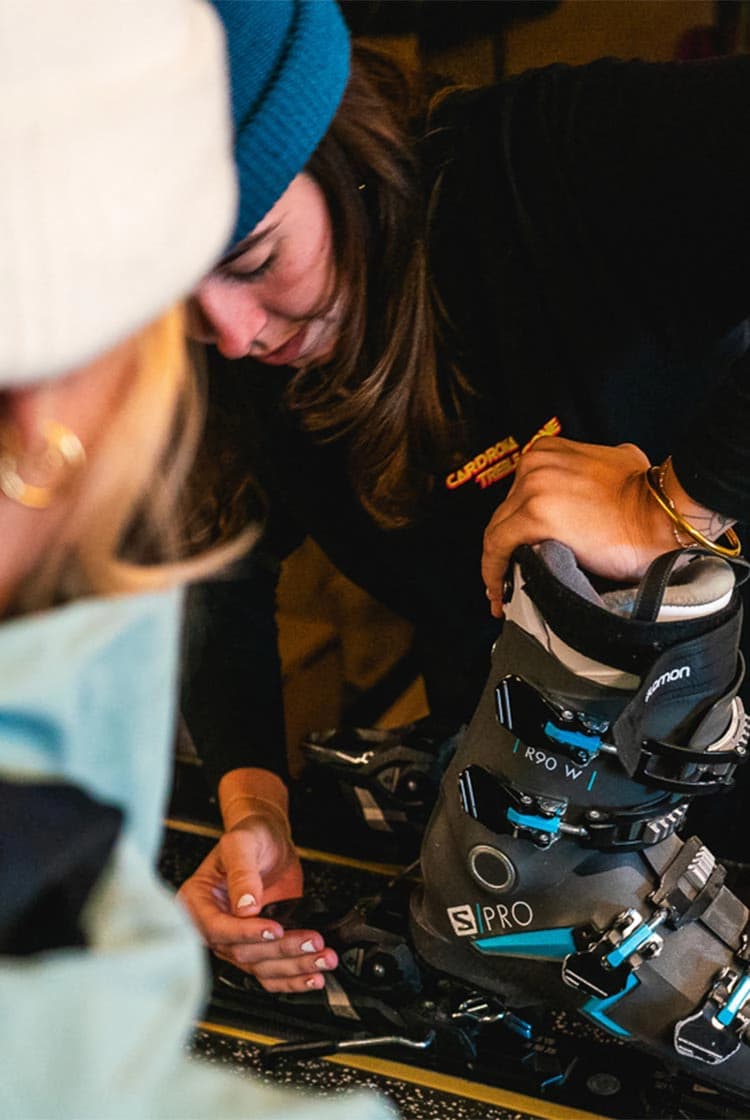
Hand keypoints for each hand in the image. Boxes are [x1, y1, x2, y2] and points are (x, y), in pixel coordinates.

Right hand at [177, 815, 337, 993]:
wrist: (270, 838)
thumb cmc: (251, 835)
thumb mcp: (243, 843)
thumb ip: (242, 872)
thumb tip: (245, 906)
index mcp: (198, 901)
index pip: (217, 929)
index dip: (246, 933)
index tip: (274, 929)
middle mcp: (214, 925)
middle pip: (243, 953)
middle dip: (281, 950)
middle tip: (311, 940)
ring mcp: (237, 939)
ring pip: (261, 967)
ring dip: (295, 967)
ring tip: (322, 959)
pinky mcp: (259, 946)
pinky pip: (271, 973)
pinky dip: (293, 979)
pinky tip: (313, 977)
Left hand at [481, 438, 673, 615]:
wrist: (663, 514)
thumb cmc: (648, 497)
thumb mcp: (616, 461)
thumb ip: (589, 468)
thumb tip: (584, 487)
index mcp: (548, 451)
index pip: (517, 495)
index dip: (513, 526)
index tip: (513, 550)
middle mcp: (535, 465)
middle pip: (505, 514)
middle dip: (506, 547)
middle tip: (508, 578)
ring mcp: (532, 488)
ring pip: (498, 532)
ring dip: (499, 565)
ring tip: (503, 593)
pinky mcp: (534, 516)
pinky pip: (498, 548)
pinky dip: (494, 573)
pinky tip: (500, 594)